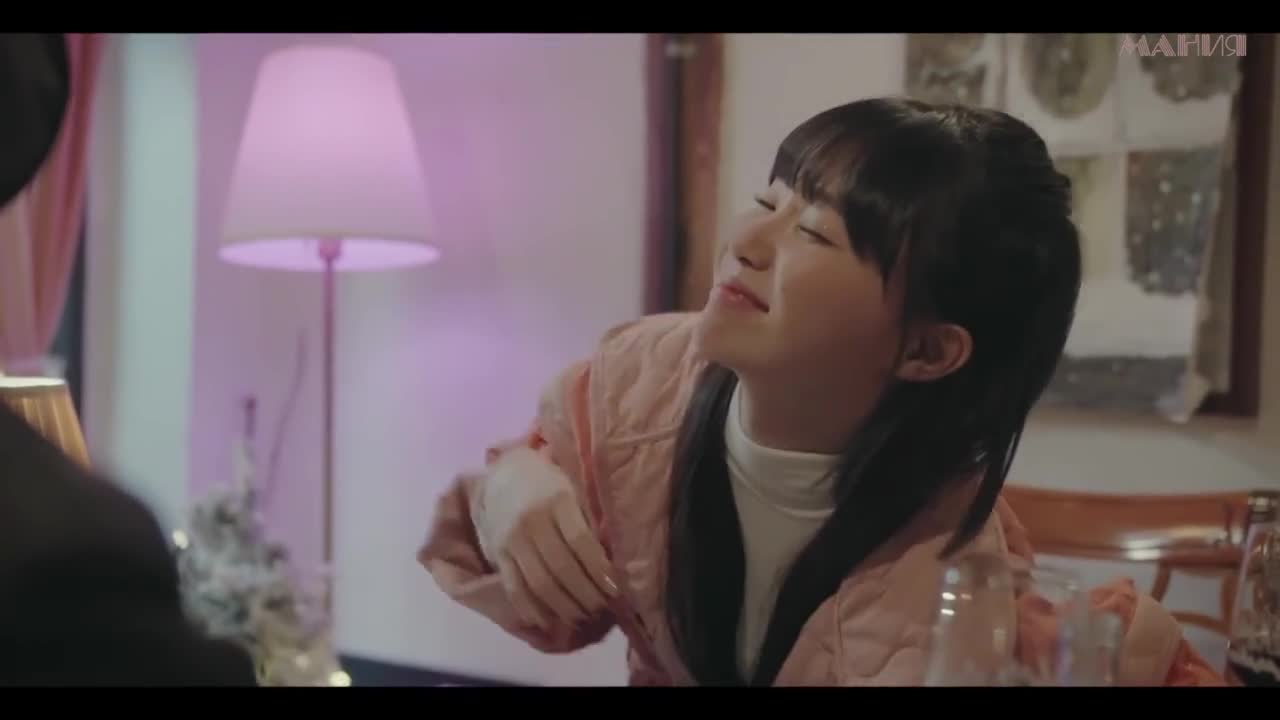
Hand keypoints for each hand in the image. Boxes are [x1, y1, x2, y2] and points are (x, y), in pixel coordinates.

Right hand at [475, 447, 618, 630]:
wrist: (505, 475)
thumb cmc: (549, 485)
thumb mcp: (571, 491)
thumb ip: (587, 521)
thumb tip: (613, 562)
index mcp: (557, 500)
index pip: (581, 542)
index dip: (599, 570)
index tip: (615, 590)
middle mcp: (531, 521)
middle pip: (561, 568)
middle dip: (585, 595)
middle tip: (601, 610)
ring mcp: (512, 539)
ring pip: (539, 583)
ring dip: (563, 607)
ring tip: (582, 619)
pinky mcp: (498, 554)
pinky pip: (515, 588)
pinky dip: (532, 610)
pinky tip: (549, 622)